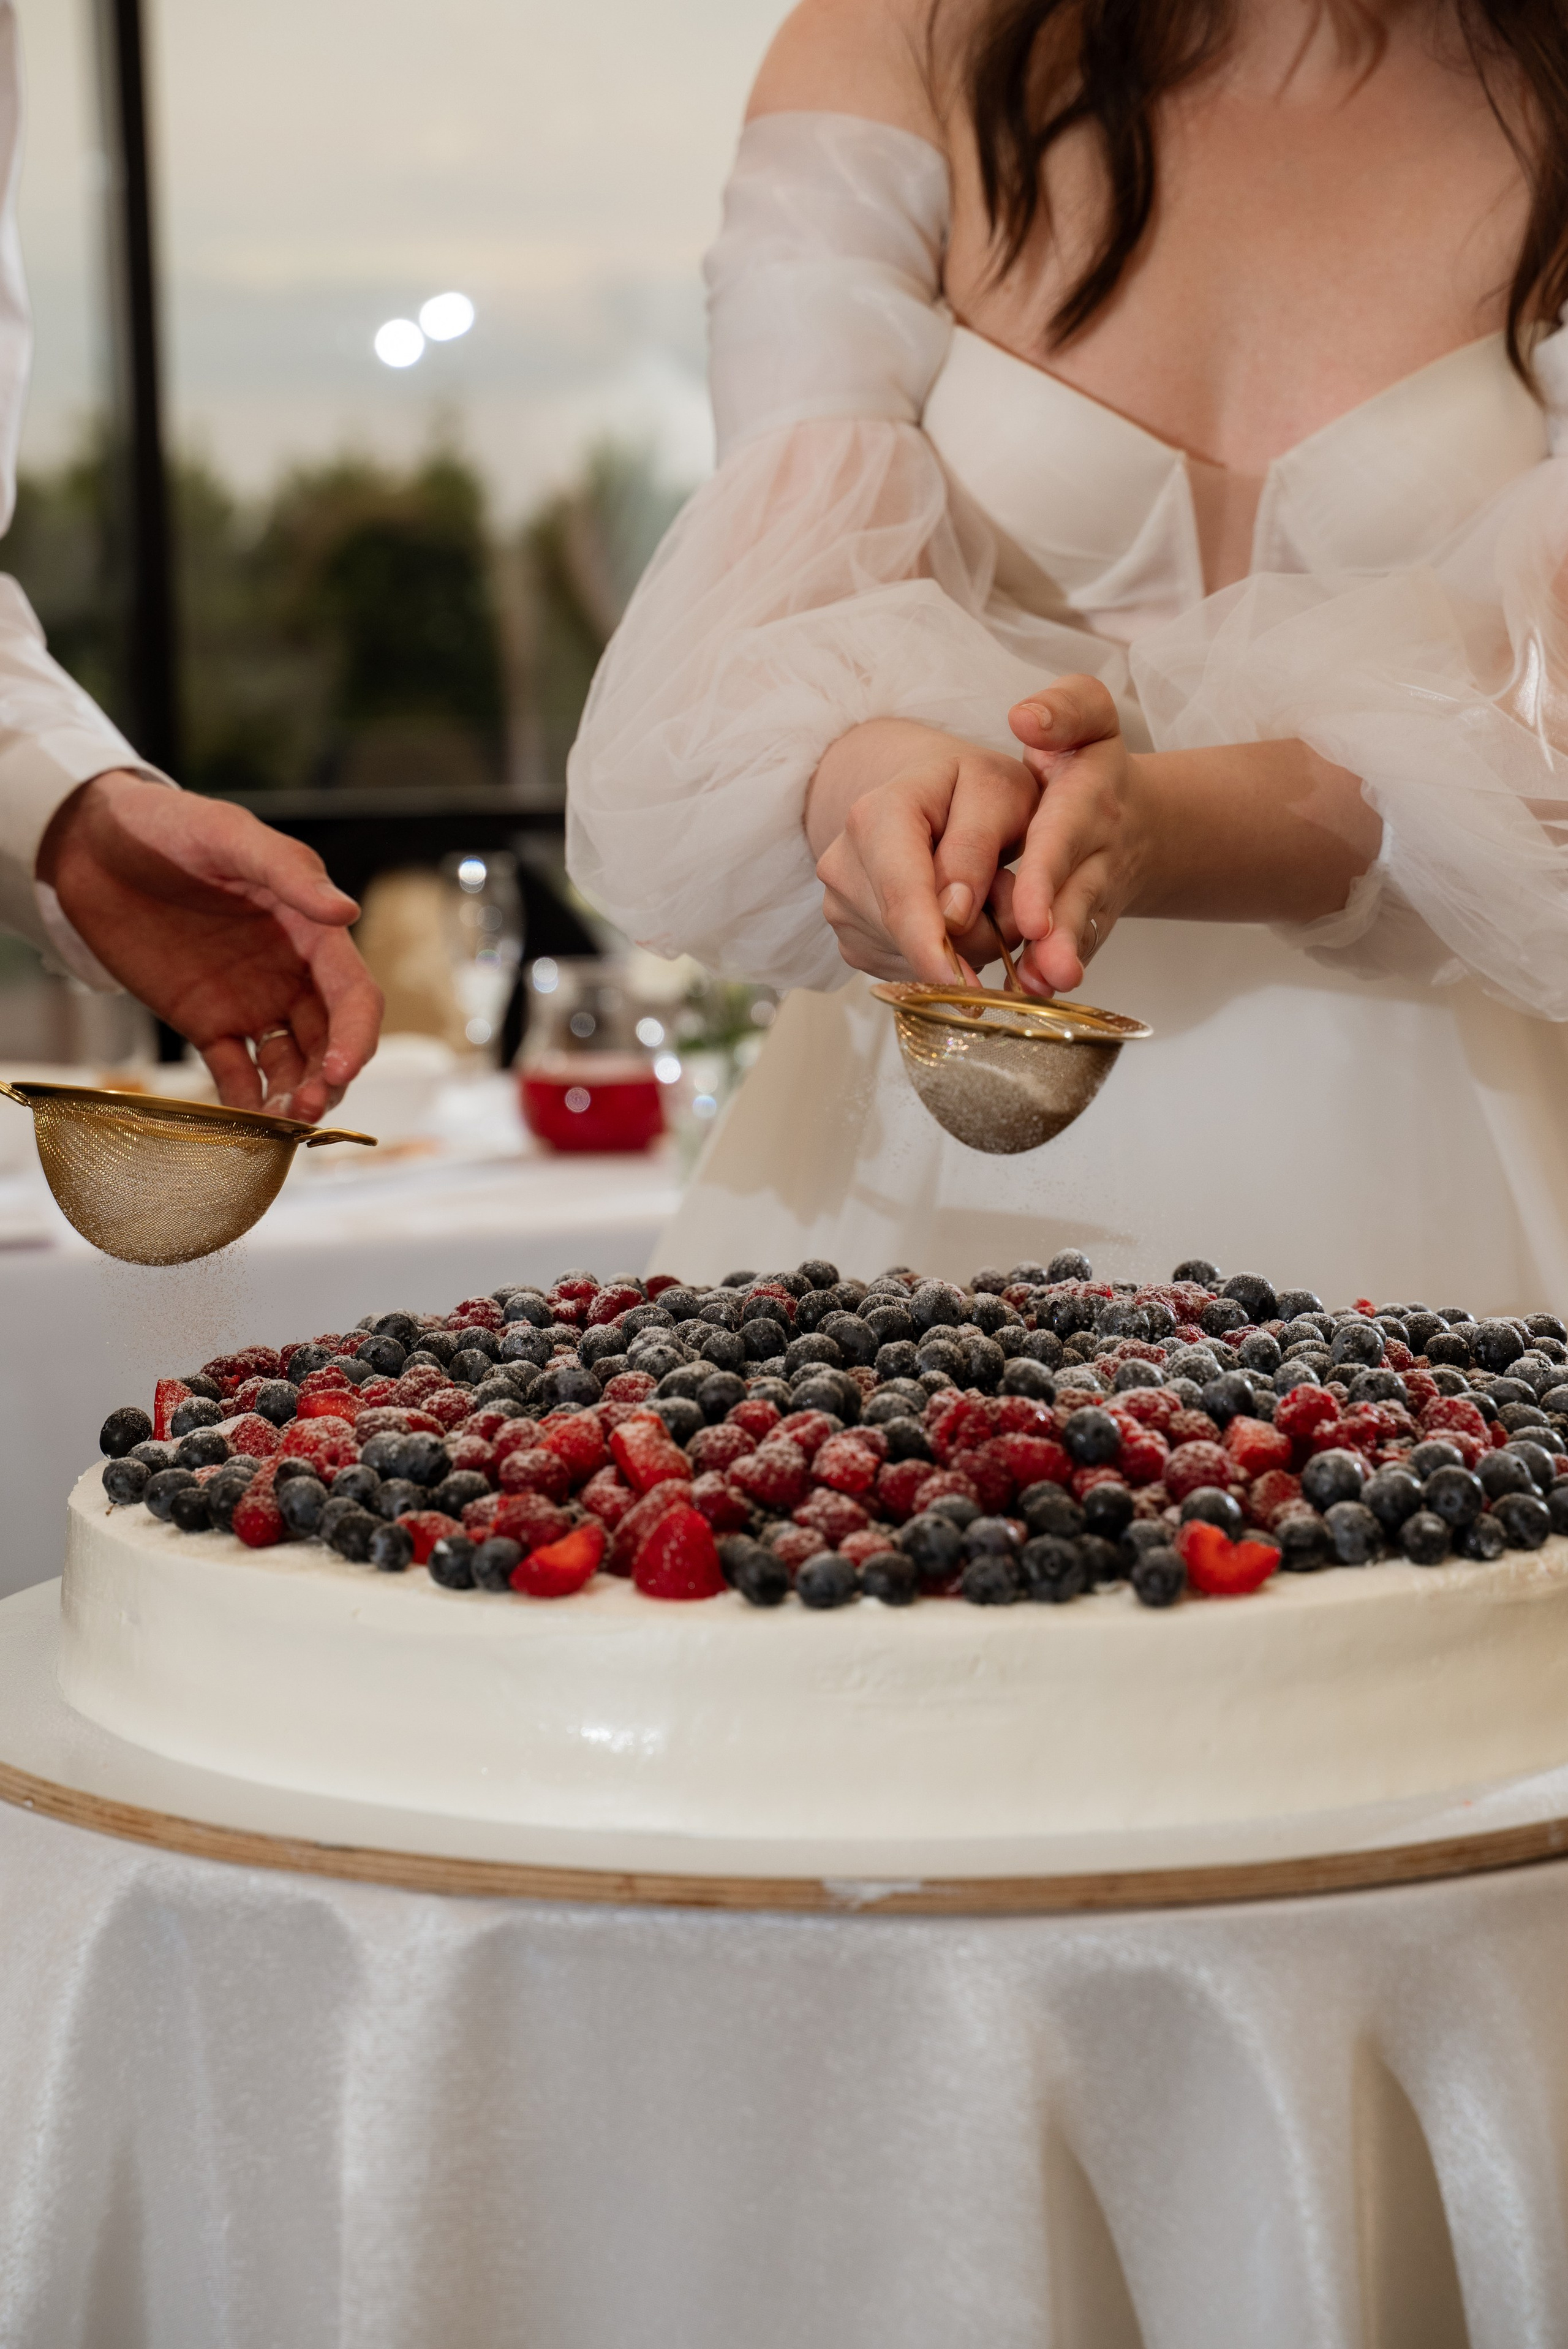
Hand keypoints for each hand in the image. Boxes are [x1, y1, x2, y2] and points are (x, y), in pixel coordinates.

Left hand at [38, 772, 383, 1123]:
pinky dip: (248, 1102)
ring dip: (294, 1096)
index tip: (338, 1070)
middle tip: (305, 1108)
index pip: (354, 994)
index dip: (356, 1037)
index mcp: (310, 930)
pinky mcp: (207, 1024)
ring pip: (291, 1064)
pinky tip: (248, 1123)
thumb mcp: (228, 835)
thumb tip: (347, 911)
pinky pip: (237, 1074)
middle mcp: (290, 974)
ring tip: (280, 1121)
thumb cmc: (166, 827)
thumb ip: (288, 873)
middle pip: (330, 1040)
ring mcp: (250, 1003)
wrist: (90, 847)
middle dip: (327, 1079)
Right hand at [810, 721, 1041, 981]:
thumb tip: (954, 915)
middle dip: (974, 933)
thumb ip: (978, 846)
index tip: (965, 990)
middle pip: (915, 937)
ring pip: (915, 960)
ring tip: (971, 893)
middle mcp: (842, 867)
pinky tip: (946, 915)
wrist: (922, 791)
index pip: (902, 897)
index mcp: (875, 817)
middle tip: (1002, 886)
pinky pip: (908, 970)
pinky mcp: (852, 943)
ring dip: (963, 944)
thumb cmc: (968, 786)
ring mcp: (840, 910)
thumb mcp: (997, 791)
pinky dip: (942, 955)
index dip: (934, 949)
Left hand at [1006, 674, 1148, 994]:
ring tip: (1042, 987)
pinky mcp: (1088, 924)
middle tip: (1043, 962)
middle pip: (1077, 894)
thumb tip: (1024, 716)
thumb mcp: (1087, 717)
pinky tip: (1035, 995)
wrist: (1137, 820)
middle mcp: (1095, 853)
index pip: (1062, 837)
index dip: (1044, 875)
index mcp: (1085, 801)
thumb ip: (1062, 709)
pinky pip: (1075, 950)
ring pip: (1078, 930)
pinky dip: (1056, 973)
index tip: (1027, 912)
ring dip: (1061, 960)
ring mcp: (1095, 894)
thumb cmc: (1090, 766)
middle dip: (1060, 929)